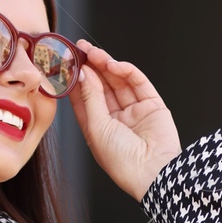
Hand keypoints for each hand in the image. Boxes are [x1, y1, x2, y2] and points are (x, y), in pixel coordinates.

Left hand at [68, 40, 181, 202]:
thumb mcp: (97, 127)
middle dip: (91, 67)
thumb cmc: (122, 161)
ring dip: (106, 66)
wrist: (154, 172)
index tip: (68, 62)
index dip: (76, 80)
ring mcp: (134, 112)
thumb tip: (83, 74)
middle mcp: (115, 119)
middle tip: (81, 49)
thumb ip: (90, 98)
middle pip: (101, 87)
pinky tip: (115, 64)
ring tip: (95, 53)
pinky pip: (138, 83)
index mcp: (97, 129)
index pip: (83, 99)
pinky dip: (127, 72)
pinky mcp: (153, 105)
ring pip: (118, 82)